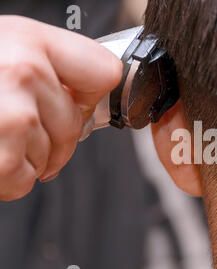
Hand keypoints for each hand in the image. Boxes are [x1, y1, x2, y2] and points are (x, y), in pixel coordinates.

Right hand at [0, 16, 121, 200]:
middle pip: (77, 124)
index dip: (90, 94)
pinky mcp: (0, 153)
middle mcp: (22, 69)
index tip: (78, 102)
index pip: (104, 70)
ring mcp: (12, 113)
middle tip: (17, 131)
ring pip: (52, 156)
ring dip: (25, 159)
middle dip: (53, 138)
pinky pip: (25, 180)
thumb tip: (82, 97)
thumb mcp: (0, 54)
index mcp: (28, 39)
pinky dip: (7, 181)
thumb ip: (43, 68)